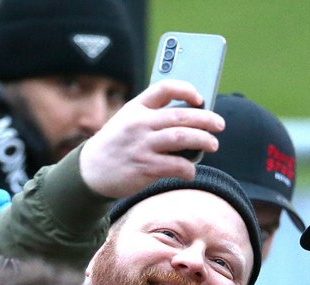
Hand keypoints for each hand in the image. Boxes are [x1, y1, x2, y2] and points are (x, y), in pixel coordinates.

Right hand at [79, 80, 224, 198]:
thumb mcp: (127, 122)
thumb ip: (152, 117)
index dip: (186, 90)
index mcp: (136, 108)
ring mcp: (142, 145)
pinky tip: (191, 170)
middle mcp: (139, 123)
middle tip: (220, 124)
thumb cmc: (117, 145)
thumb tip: (191, 121)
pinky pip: (175, 165)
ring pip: (182, 138)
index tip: (200, 97)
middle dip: (206, 119)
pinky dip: (188, 168)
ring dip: (203, 140)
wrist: (89, 171)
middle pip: (180, 116)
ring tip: (213, 144)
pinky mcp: (144, 166)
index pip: (164, 89)